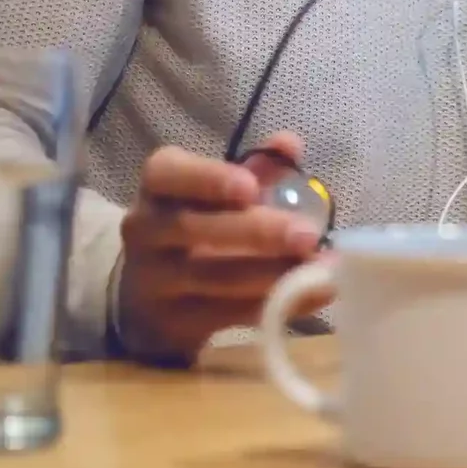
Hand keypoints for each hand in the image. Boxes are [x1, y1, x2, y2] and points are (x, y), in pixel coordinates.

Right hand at [113, 133, 328, 363]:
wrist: (149, 294)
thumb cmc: (195, 224)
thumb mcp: (216, 191)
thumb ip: (255, 167)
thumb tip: (290, 144)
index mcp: (158, 187)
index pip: (169, 175)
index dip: (209, 179)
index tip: (251, 187)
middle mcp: (146, 230)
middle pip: (192, 229)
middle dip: (255, 233)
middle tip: (307, 235)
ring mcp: (155, 280)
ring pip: (212, 277)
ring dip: (272, 273)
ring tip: (320, 268)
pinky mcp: (175, 323)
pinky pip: (227, 315)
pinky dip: (274, 304)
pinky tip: (314, 294)